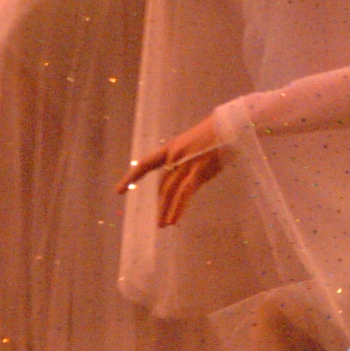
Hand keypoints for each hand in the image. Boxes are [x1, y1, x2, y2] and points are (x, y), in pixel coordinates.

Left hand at [120, 113, 226, 227]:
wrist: (230, 125)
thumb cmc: (217, 135)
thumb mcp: (196, 147)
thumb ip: (189, 164)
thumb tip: (188, 183)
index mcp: (171, 147)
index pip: (146, 164)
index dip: (132, 177)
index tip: (119, 191)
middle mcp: (174, 156)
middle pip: (163, 184)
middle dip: (161, 204)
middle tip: (159, 222)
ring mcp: (186, 163)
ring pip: (170, 191)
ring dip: (166, 210)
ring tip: (163, 225)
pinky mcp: (198, 170)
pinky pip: (184, 193)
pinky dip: (178, 208)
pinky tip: (174, 220)